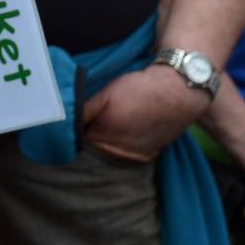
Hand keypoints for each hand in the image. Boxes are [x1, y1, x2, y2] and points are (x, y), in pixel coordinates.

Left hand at [82, 65, 210, 162]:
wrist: (177, 91)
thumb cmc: (139, 89)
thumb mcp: (106, 94)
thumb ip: (85, 110)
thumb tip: (67, 120)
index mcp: (103, 137)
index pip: (80, 139)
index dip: (80, 127)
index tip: (84, 117)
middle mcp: (119, 152)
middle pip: (96, 148)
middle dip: (94, 135)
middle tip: (100, 118)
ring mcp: (136, 155)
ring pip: (114, 152)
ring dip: (111, 141)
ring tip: (119, 120)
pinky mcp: (151, 154)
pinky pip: (131, 154)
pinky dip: (127, 144)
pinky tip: (131, 128)